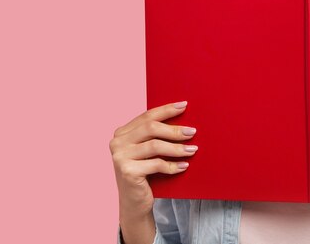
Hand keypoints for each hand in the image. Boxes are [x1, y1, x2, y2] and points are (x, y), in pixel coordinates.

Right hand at [109, 101, 197, 216]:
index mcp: (122, 133)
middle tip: (192, 132)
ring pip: (155, 146)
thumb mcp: (148, 152)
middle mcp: (117, 143)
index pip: (147, 116)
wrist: (134, 204)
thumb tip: (184, 121)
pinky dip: (173, 165)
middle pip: (151, 128)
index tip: (184, 105)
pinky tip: (184, 166)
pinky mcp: (127, 172)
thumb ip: (156, 136)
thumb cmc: (146, 174)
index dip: (167, 110)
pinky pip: (156, 164)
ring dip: (177, 148)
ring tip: (192, 150)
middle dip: (174, 129)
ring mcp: (120, 157)